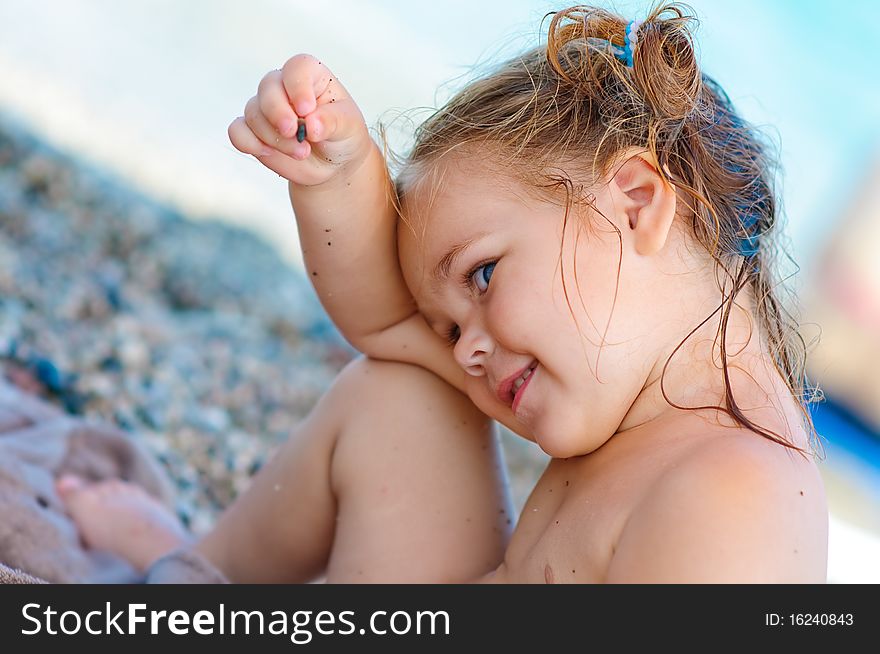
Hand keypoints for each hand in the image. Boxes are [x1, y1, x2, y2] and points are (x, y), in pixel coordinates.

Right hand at [228, 54, 371, 186]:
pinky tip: (268, 153)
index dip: (297, 86)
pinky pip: (237, 131)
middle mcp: (285, 88)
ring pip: (254, 113)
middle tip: (294, 133)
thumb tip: (311, 125)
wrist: (334, 166)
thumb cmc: (343, 136)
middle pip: (268, 87)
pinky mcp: (254, 131)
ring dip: (274, 137)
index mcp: (311, 77)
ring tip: (301, 152)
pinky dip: (248, 142)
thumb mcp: (349, 126)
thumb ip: (332, 122)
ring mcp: (267, 109)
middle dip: (278, 112)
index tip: (306, 109)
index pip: (297, 68)